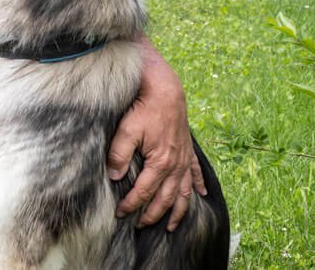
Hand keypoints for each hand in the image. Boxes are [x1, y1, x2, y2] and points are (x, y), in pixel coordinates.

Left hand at [106, 53, 204, 229]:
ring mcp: (184, 158)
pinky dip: (198, 186)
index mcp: (161, 163)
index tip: (120, 214)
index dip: (132, 205)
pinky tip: (200, 196)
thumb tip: (113, 177)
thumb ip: (119, 154)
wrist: (165, 88)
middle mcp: (176, 165)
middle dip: (152, 214)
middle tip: (139, 225)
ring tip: (172, 226)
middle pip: (166, 198)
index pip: (144, 192)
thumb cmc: (144, 107)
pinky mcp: (188, 149)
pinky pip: (196, 173)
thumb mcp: (126, 130)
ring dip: (178, 210)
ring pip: (183, 192)